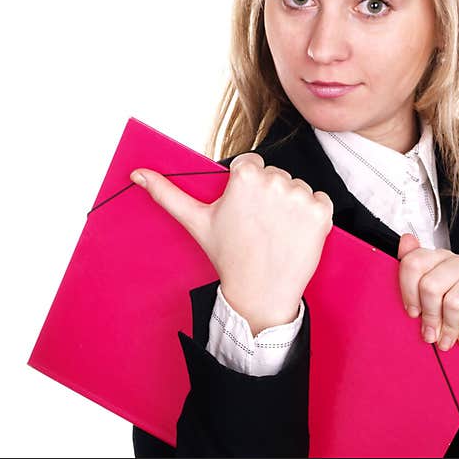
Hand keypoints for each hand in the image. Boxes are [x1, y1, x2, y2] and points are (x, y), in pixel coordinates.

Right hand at [130, 153, 333, 334]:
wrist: (260, 292)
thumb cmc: (228, 255)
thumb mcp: (196, 221)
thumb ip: (168, 193)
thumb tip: (137, 173)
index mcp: (245, 175)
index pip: (252, 165)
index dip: (248, 189)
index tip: (244, 212)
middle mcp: (274, 179)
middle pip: (276, 176)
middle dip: (270, 197)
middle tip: (259, 227)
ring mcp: (300, 196)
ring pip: (298, 189)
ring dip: (292, 207)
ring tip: (276, 233)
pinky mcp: (321, 212)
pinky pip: (320, 201)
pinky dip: (313, 217)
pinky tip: (296, 234)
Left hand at [397, 233, 458, 401]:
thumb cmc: (458, 326)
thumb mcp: (430, 306)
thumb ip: (415, 275)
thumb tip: (406, 240)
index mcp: (443, 259)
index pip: (415, 261)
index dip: (408, 291)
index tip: (412, 312)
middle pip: (431, 284)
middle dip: (428, 315)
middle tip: (431, 333)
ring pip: (452, 301)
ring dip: (448, 327)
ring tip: (448, 339)